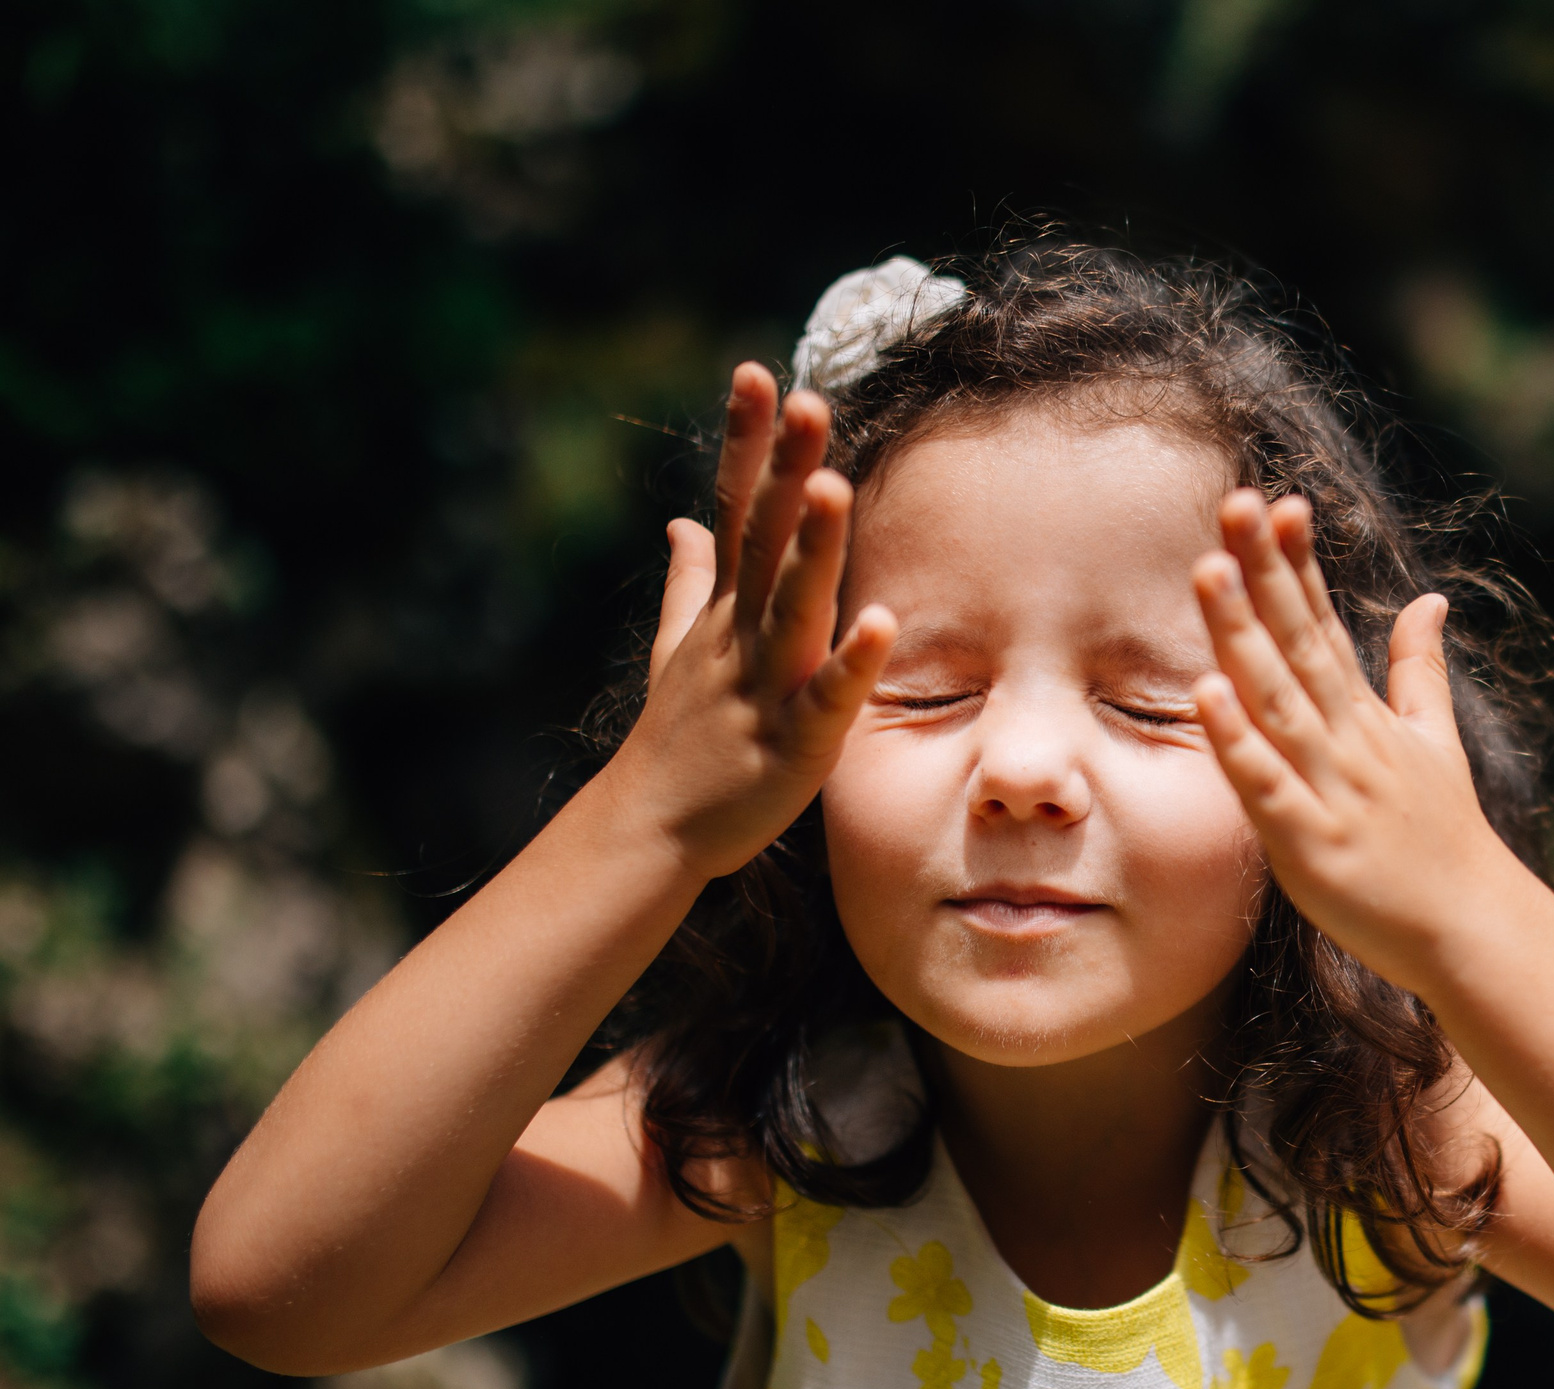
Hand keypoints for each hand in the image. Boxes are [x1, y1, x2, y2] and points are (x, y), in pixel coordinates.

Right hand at [608, 363, 896, 878]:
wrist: (650, 830)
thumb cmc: (679, 739)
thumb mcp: (679, 650)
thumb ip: (689, 583)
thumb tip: (684, 521)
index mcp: (724, 609)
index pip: (736, 507)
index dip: (747, 442)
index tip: (758, 370)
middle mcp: (740, 634)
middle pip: (766, 539)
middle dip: (786, 470)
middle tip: (809, 398)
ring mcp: (764, 685)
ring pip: (792, 605)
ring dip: (815, 547)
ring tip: (837, 484)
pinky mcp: (793, 743)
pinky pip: (827, 697)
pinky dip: (851, 661)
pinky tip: (882, 621)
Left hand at [1192, 489, 1527, 995]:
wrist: (1473, 928)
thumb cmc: (1444, 840)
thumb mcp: (1436, 743)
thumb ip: (1419, 669)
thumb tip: (1429, 599)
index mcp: (1366, 716)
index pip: (1323, 624)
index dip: (1297, 564)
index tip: (1276, 501)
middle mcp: (1348, 740)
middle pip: (1297, 643)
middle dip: (1265, 573)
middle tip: (1235, 503)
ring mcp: (1331, 789)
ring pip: (1277, 700)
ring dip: (1241, 635)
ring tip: (1209, 572)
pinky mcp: (1312, 845)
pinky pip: (1268, 787)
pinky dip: (1239, 742)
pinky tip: (1206, 695)